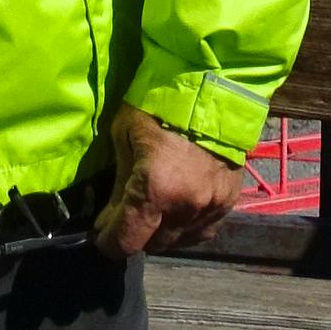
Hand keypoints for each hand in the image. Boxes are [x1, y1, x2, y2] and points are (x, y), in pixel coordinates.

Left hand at [92, 105, 245, 259]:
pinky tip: (177, 210)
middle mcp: (185, 208)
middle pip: (152, 244)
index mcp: (156, 190)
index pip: (127, 241)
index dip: (109, 241)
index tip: (102, 234)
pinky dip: (186, 226)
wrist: (213, 85)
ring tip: (152, 210)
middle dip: (135, 234)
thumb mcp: (125, 136)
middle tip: (126, 215)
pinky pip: (201, 231)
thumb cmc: (159, 103)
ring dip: (161, 232)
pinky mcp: (228, 203)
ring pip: (178, 241)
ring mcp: (211, 208)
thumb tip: (107, 220)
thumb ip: (118, 185)